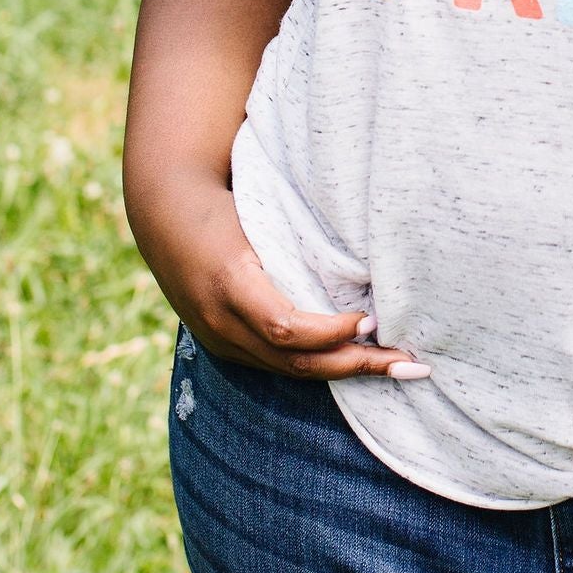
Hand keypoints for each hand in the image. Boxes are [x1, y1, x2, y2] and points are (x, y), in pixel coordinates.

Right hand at [135, 189, 426, 384]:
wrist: (165, 212)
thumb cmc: (227, 201)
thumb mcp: (259, 212)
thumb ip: (301, 237)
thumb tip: (367, 249)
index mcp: (230, 281)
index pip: (285, 328)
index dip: (331, 332)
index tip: (371, 319)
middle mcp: (220, 320)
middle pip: (294, 362)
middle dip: (354, 365)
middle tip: (408, 362)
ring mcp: (218, 339)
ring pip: (288, 371)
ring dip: (343, 370)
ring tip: (394, 367)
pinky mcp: (223, 347)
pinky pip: (276, 365)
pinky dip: (318, 364)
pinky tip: (354, 360)